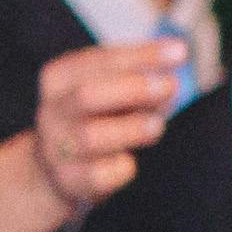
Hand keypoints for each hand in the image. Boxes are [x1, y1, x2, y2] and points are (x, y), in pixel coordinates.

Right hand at [35, 37, 185, 206]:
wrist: (58, 171)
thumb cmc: (97, 120)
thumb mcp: (111, 92)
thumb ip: (138, 81)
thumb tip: (172, 74)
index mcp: (59, 80)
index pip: (98, 60)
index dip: (141, 55)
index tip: (179, 51)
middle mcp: (52, 112)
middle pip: (87, 95)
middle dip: (133, 88)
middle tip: (170, 85)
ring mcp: (57, 148)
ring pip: (91, 137)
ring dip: (130, 128)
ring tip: (156, 125)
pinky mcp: (69, 181)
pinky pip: (98, 175)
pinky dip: (120, 168)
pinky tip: (129, 162)